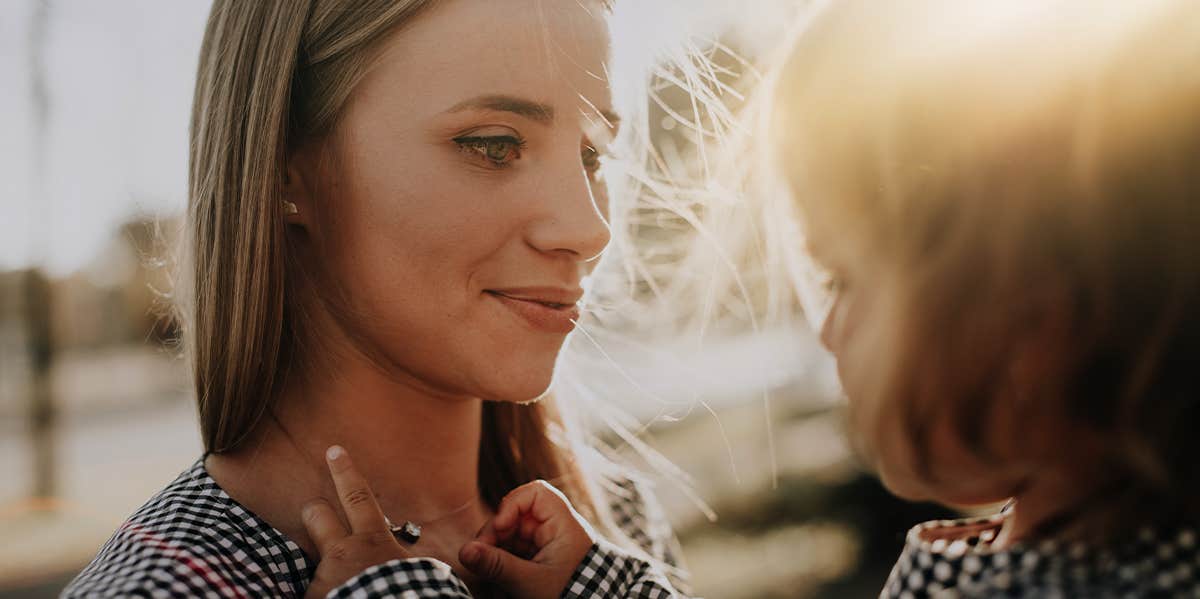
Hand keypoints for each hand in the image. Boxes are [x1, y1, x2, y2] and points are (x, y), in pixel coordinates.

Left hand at [302, 445, 411, 598]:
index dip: (345, 471)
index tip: (334, 451)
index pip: (357, 495)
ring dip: (324, 572)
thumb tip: (429, 564)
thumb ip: (411, 561)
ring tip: (336, 583)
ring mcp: (323, 576)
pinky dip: (323, 595)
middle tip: (313, 509)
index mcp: (374, 541)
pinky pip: (313, 592)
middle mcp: (343, 553)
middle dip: (314, 510)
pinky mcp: (311, 598)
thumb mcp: (422, 573)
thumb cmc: (410, 593)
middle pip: (317, 516)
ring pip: (313, 562)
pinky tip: (334, 598)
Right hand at [459, 480, 594, 598]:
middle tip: (480, 556)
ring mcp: (548, 543)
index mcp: (564, 525)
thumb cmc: (569, 595)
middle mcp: (556, 529)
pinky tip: (497, 576)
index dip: (512, 505)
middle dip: (496, 533)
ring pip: (512, 533)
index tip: (499, 529)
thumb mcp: (531, 583)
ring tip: (488, 570)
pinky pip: (515, 549)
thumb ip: (497, 566)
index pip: (536, 493)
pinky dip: (504, 559)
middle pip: (517, 514)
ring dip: (496, 548)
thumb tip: (464, 551)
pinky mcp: (541, 557)